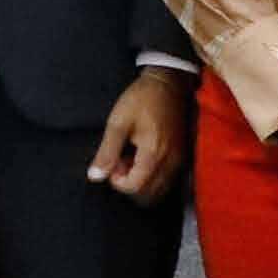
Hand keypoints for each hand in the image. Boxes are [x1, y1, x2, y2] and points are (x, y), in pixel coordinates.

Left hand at [90, 71, 194, 205]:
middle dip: (130, 184)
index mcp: (154, 154)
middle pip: (148, 194)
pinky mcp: (183, 157)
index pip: (135, 187)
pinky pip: (168, 180)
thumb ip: (107, 152)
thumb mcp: (118, 122)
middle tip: (121, 162)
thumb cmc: (141, 99)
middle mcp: (171, 162)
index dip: (118, 181)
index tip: (113, 161)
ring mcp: (179, 161)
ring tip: (132, 159)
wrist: (169, 82)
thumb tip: (94, 177)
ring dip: (142, 182)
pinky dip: (153, 178)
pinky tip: (144, 158)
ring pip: (160, 190)